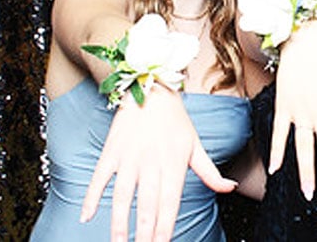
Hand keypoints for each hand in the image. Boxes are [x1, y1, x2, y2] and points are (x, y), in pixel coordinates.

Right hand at [80, 86, 236, 240]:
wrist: (151, 88)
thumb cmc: (176, 121)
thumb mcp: (196, 145)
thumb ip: (211, 172)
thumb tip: (231, 188)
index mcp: (174, 163)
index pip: (170, 203)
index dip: (166, 228)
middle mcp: (152, 162)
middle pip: (148, 204)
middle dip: (145, 232)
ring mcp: (130, 157)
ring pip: (123, 196)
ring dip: (120, 222)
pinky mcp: (111, 151)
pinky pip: (99, 177)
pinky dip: (91, 196)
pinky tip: (86, 216)